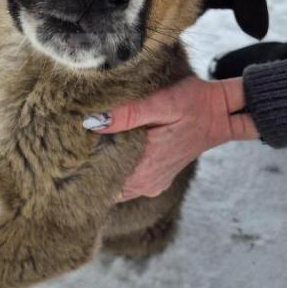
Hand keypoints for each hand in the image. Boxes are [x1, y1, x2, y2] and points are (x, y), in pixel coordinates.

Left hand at [83, 77, 258, 200]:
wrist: (221, 114)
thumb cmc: (193, 103)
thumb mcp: (162, 102)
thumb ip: (128, 114)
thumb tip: (92, 121)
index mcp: (146, 168)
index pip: (100, 180)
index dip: (81, 168)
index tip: (65, 152)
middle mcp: (146, 183)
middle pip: (104, 184)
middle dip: (87, 168)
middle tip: (67, 147)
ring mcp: (151, 184)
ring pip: (114, 185)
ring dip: (101, 169)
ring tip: (83, 149)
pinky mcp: (155, 179)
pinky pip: (126, 182)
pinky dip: (114, 169)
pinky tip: (105, 151)